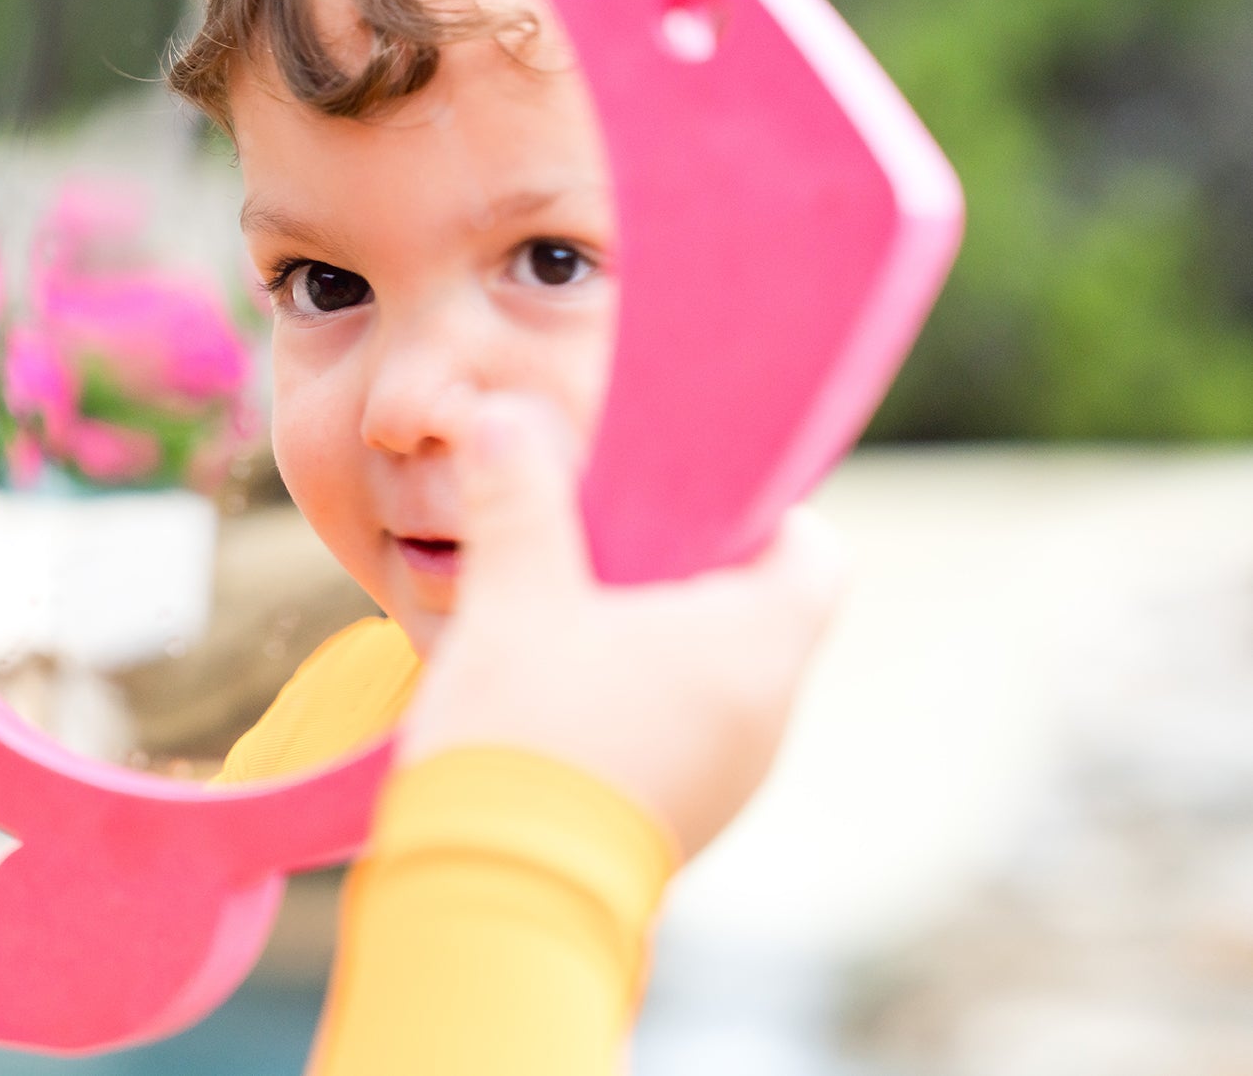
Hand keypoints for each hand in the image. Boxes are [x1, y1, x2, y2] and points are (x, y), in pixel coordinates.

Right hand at [398, 394, 846, 859]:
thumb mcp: (514, 594)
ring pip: (715, 678)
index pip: (814, 552)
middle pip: (758, 611)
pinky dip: (636, 704)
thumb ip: (517, 497)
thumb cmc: (526, 733)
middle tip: (600, 543)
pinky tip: (555, 698)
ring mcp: (729, 781)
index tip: (680, 494)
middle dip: (684, 571)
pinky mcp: (681, 823)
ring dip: (653, 642)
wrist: (495, 891)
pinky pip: (681, 736)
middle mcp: (766, 718)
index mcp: (757, 647)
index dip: (759, 509)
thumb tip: (505, 417)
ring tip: (563, 622)